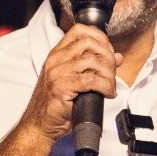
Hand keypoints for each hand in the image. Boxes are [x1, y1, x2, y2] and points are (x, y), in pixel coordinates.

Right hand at [19, 25, 120, 142]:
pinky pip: (91, 80)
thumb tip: (117, 57)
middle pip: (90, 43)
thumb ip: (95, 66)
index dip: (100, 37)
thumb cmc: (56, 104)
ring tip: (109, 86)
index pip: (80, 30)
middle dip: (107, 56)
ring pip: (93, 61)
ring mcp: (57, 72)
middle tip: (111, 73)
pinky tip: (106, 93)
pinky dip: (105, 86)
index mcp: (58, 54)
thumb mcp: (75, 80)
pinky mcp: (61, 87)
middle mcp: (56, 60)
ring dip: (109, 74)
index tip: (109, 52)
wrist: (39, 124)